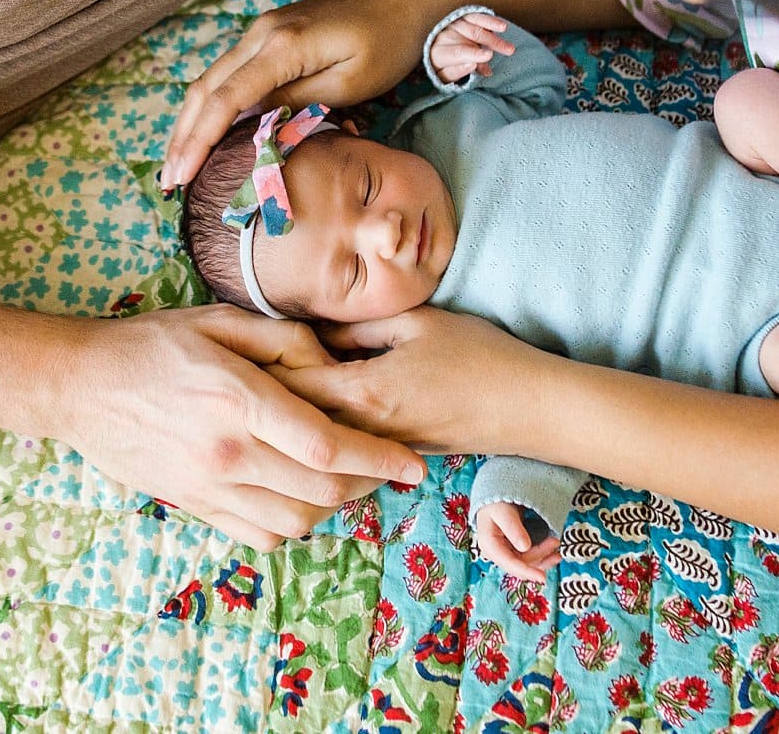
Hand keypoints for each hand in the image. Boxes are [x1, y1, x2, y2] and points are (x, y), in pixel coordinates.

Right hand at [50, 305, 425, 550]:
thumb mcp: (220, 320)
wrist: (80, 387)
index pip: (326, 444)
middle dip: (368, 483)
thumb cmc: (153, 345)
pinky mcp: (193, 505)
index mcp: (238, 400)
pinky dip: (293, 526)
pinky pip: (259, 535)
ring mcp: (207, 486)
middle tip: (388, 467)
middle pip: (322, 489)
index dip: (379, 458)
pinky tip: (301, 497)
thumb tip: (332, 364)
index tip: (413, 463)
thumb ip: (284, 339)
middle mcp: (226, 452)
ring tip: (349, 479)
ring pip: (296, 520)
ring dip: (334, 506)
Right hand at [160, 0, 435, 188]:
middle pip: (204, 89)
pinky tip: (208, 132)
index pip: (224, 99)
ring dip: (191, 122)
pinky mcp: (272, 35)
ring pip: (211, 80)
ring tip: (179, 163)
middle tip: (169, 181)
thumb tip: (255, 127)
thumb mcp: (350, 81)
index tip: (182, 177)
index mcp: (281, 46)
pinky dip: (212, 105)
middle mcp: (261, 34)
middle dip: (182, 136)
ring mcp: (263, 31)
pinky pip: (231, 73)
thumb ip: (300, 103)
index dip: (199, 141)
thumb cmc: (389, 39)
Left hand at [272, 307, 556, 452]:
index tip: (249, 341)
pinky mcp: (394, 454)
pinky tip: (319, 407)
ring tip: (274, 389)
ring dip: (294, 415)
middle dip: (268, 394)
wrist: (529, 408)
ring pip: (315, 437)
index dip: (262, 361)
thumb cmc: (480, 356)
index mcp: (361, 392)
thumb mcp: (417, 323)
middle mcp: (362, 429)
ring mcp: (378, 448)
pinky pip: (343, 443)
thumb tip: (316, 330)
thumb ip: (359, 325)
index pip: (287, 383)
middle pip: (292, 419)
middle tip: (249, 368)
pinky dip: (323, 426)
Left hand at [428, 11, 512, 82]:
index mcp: (438, 54)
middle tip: (489, 56)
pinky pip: (478, 17)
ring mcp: (456, 25)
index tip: (473, 65)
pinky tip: (502, 27)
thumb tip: (481, 70)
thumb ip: (459, 72)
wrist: (440, 44)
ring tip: (509, 49)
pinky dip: (490, 22)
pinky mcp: (465, 16)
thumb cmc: (445, 63)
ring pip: (474, 32)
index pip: (449, 60)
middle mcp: (445, 37)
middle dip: (476, 52)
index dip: (461, 62)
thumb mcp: (445, 73)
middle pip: (463, 46)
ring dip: (492, 40)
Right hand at [473, 501, 560, 583]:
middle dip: (540, 555)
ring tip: (556, 543)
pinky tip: (554, 554)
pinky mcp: (514, 549)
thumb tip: (525, 547)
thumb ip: (513, 528)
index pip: (510, 563)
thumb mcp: (503, 511)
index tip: (543, 578)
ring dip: (544, 556)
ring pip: (528, 562)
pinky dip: (543, 555)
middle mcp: (497, 553)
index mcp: (490, 546)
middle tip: (555, 540)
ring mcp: (506, 552)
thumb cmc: (496, 502)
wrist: (495, 497)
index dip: (527, 572)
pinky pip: (530, 556)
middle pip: (522, 563)